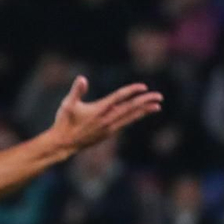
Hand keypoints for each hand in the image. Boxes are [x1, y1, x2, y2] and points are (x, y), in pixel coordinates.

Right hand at [48, 76, 163, 155]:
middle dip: (146, 102)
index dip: (132, 91)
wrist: (63, 144)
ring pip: (130, 117)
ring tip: (157, 107)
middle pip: (130, 108)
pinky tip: (140, 114)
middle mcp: (107, 120)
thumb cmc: (64, 122)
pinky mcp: (108, 134)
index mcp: (99, 110)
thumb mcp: (68, 104)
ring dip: (144, 111)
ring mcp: (109, 128)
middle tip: (160, 96)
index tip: (143, 87)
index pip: (119, 98)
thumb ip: (76, 91)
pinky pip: (125, 123)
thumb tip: (82, 79)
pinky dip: (135, 117)